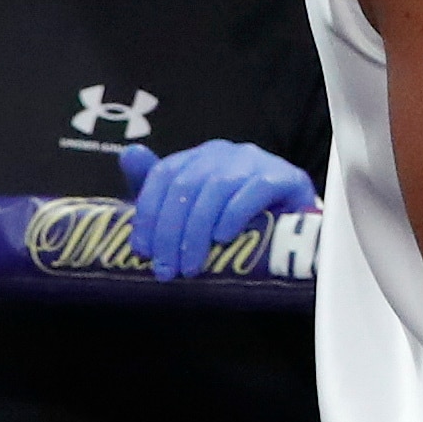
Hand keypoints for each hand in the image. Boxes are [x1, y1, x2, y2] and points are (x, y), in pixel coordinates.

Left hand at [118, 141, 318, 280]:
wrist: (294, 224)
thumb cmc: (238, 217)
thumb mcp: (193, 207)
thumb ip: (160, 187)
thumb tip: (129, 154)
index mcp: (199, 157)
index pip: (164, 175)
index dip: (148, 213)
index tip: (141, 251)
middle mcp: (224, 152)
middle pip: (187, 186)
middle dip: (171, 232)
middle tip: (167, 269)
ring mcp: (256, 161)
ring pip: (216, 190)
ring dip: (198, 232)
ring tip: (191, 266)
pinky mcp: (284, 176)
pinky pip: (254, 191)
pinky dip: (234, 215)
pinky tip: (223, 238)